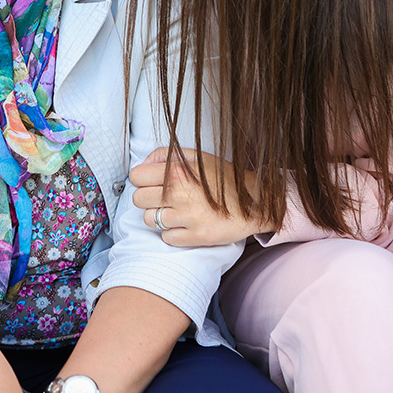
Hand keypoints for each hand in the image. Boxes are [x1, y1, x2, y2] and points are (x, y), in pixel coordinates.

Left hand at [130, 148, 273, 246]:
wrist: (256, 203)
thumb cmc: (223, 178)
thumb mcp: (196, 156)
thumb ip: (165, 155)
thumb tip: (143, 164)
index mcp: (177, 171)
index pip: (136, 176)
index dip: (142, 179)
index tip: (151, 182)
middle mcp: (179, 194)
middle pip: (138, 199)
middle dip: (147, 198)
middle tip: (162, 198)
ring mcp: (187, 217)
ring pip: (149, 220)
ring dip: (158, 216)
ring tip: (175, 211)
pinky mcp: (195, 237)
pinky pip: (166, 237)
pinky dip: (172, 233)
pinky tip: (184, 224)